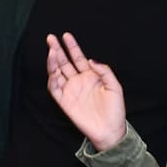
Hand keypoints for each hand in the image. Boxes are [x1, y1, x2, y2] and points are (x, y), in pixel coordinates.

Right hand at [46, 32, 126, 151]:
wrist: (110, 130)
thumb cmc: (115, 110)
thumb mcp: (115, 87)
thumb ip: (104, 71)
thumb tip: (90, 60)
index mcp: (90, 76)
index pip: (78, 58)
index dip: (72, 46)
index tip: (66, 35)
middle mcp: (78, 81)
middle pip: (64, 62)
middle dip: (57, 50)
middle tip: (51, 38)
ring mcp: (70, 91)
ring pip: (57, 72)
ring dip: (53, 62)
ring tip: (51, 51)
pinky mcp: (64, 102)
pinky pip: (55, 88)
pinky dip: (52, 79)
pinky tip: (53, 70)